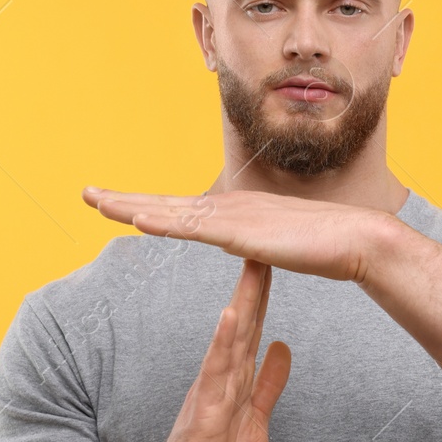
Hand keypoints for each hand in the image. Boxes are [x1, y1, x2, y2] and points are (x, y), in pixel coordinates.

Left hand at [83, 186, 389, 282]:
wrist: (355, 238)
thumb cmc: (326, 246)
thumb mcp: (280, 246)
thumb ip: (261, 246)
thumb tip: (253, 248)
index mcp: (235, 213)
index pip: (180, 210)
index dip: (145, 206)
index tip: (115, 204)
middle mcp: (228, 208)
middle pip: (165, 204)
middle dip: (122, 199)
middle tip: (86, 194)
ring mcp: (233, 218)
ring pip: (170, 212)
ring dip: (130, 205)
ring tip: (96, 201)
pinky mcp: (241, 232)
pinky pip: (193, 228)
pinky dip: (162, 222)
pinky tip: (136, 220)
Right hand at [137, 258, 291, 441]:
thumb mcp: (255, 418)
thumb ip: (268, 384)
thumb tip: (282, 347)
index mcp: (233, 379)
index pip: (251, 330)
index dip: (264, 297)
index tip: (274, 262)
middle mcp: (220, 378)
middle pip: (241, 326)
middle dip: (254, 288)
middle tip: (264, 247)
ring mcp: (211, 392)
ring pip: (229, 341)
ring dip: (241, 305)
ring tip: (251, 271)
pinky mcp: (204, 411)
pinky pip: (215, 371)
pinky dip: (222, 343)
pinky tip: (229, 317)